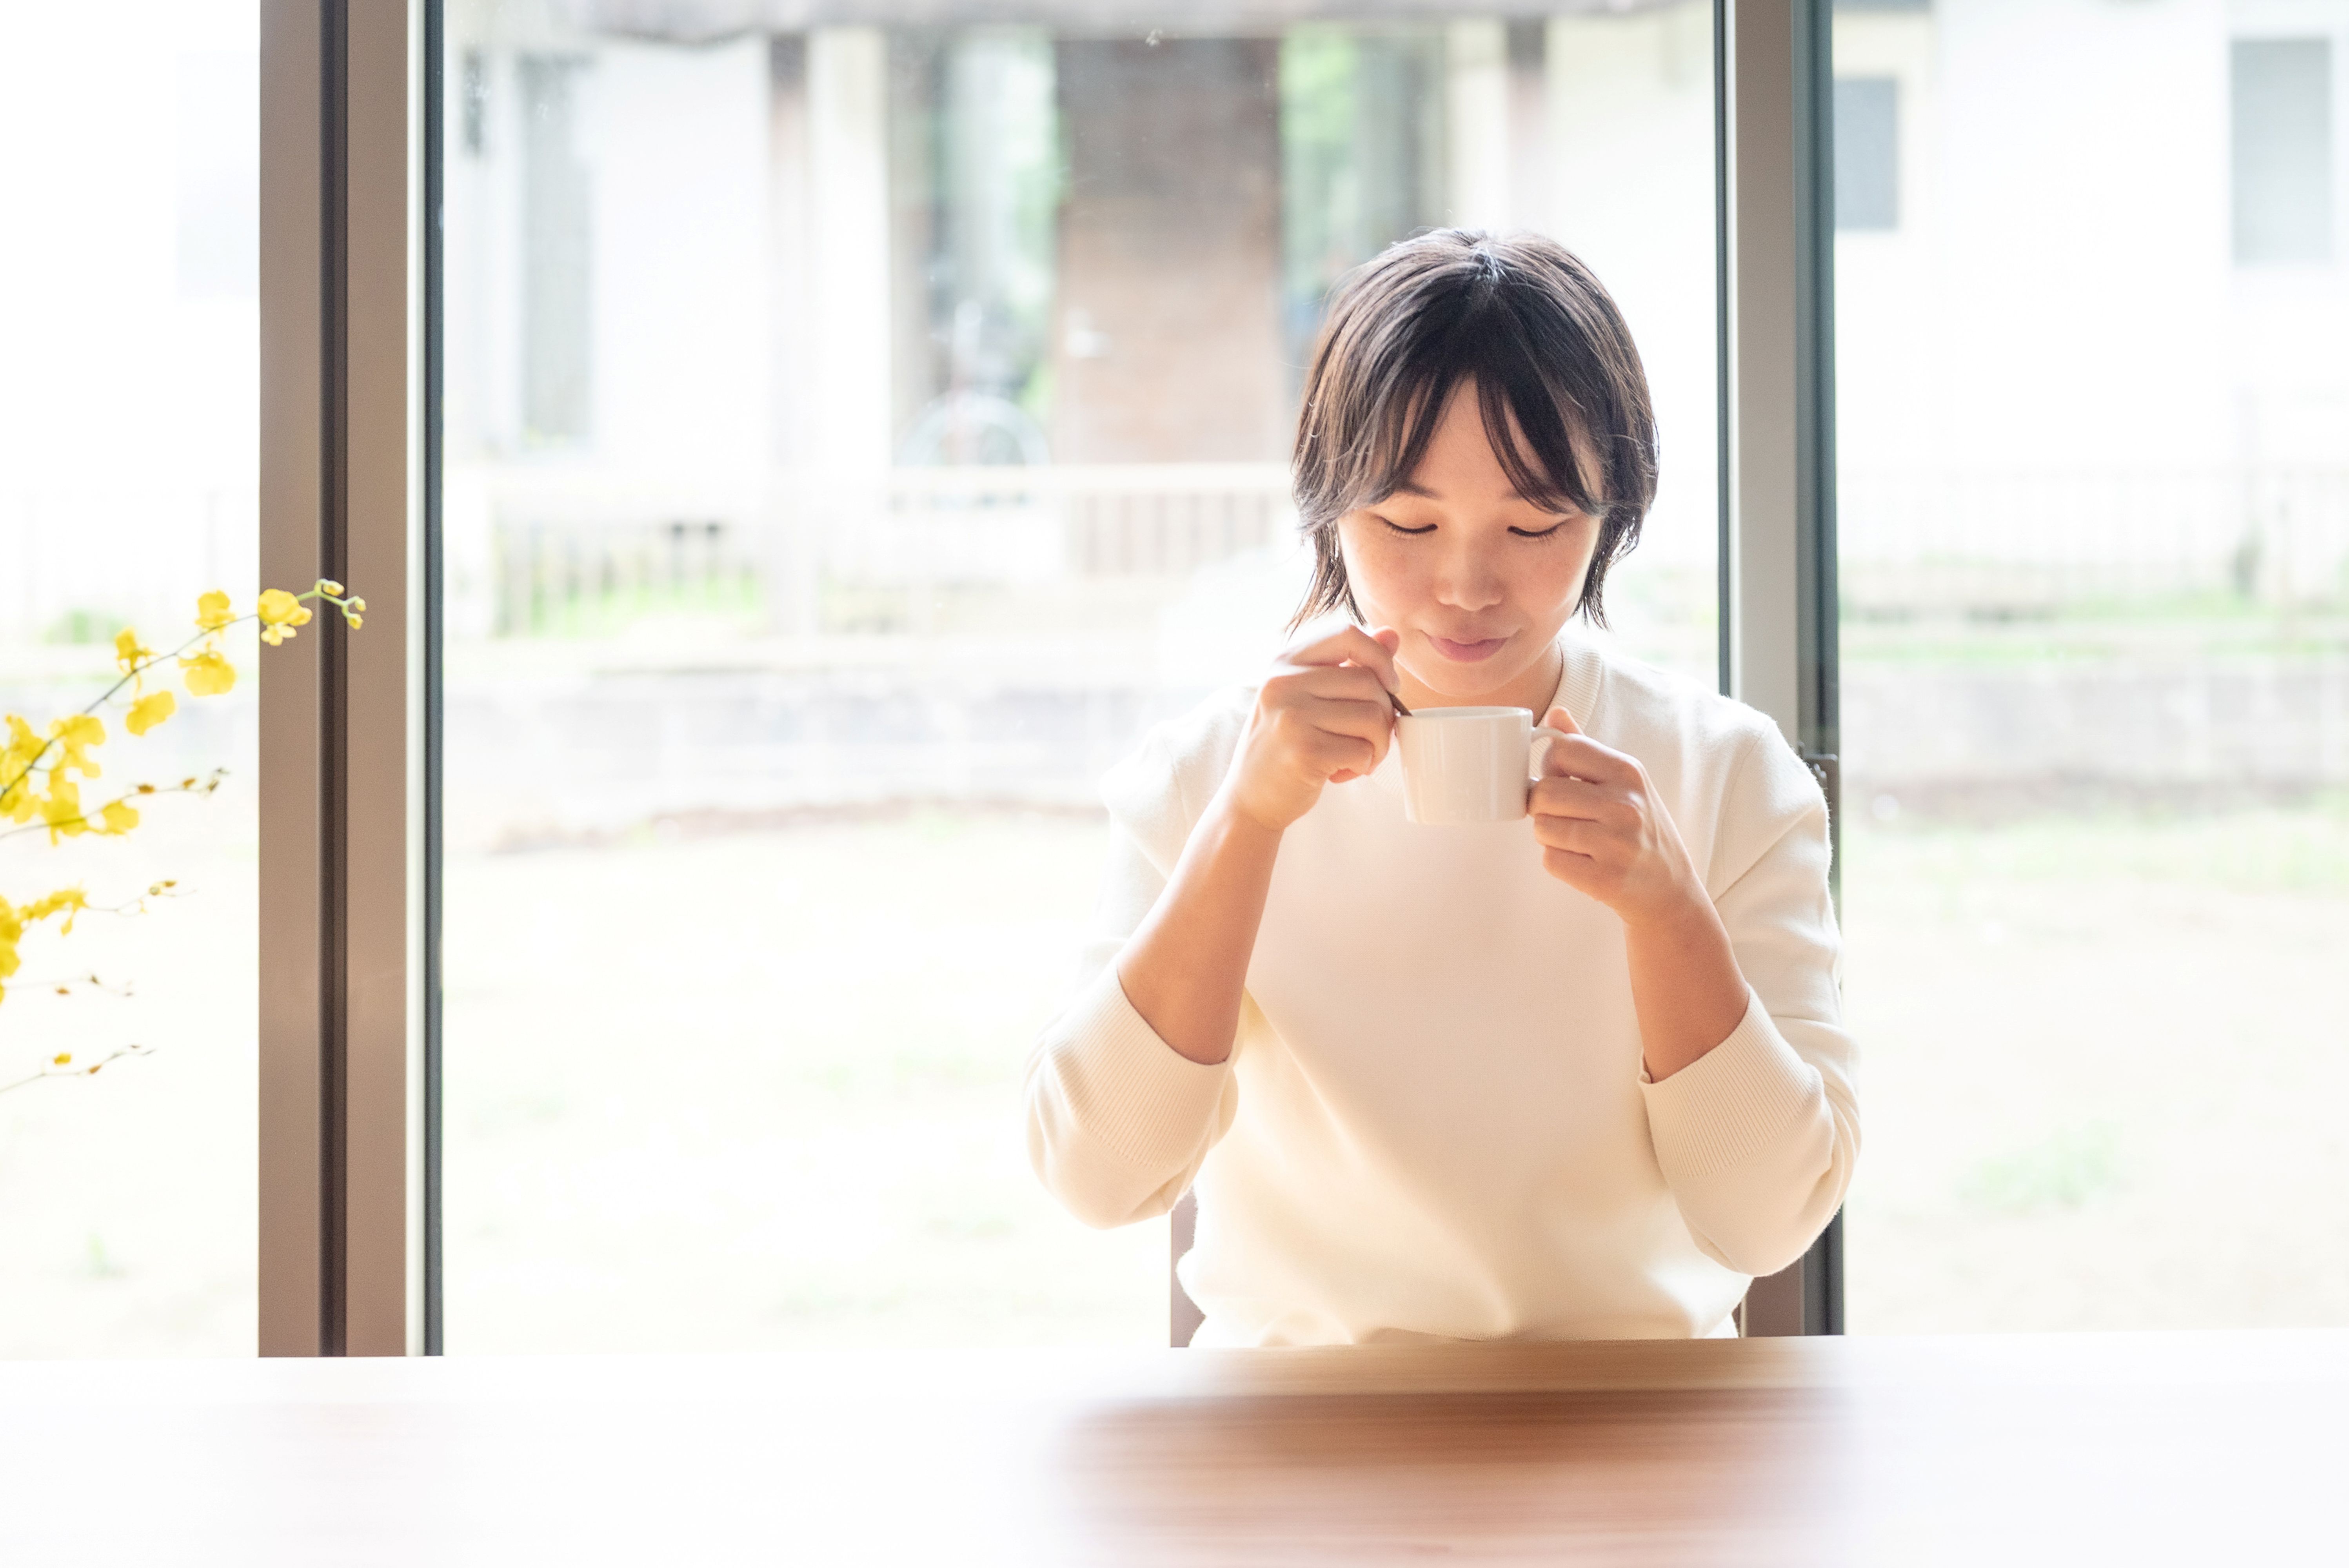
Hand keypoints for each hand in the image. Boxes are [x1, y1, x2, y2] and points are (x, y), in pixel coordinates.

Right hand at [1223, 625, 1401, 832]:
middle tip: (1368, 739)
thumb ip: (1349, 664)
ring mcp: (1291, 716)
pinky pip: (1363, 750)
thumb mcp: (1308, 697)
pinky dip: (1362, 766)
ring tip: (1354, 757)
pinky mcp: (1303, 751)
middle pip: (1369, 682)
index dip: (1379, 657)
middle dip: (1384, 715)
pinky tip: (1339, 773)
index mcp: (1284, 662)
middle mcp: (1283, 683)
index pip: (1347, 634)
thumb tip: (1392, 634)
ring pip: (1373, 717)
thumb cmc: (1285, 746)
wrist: (1249, 799)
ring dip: (1377, 745)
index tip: (1387, 685)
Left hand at [1528, 706, 1708, 929]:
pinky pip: (1551, 861)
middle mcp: (1626, 803)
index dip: (1549, 767)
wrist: (1670, 887)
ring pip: (1542, 828)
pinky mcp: (1606, 878)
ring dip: (1549, 836)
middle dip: (1543, 807)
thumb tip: (1555, 713)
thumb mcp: (1625, 781)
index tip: (1561, 781)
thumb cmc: (1640, 828)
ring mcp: (1617, 843)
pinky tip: (1584, 861)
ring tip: (1577, 840)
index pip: (1562, 750)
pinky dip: (1559, 862)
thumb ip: (1586, 746)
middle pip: (1543, 793)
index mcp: (1628, 771)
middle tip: (1564, 817)